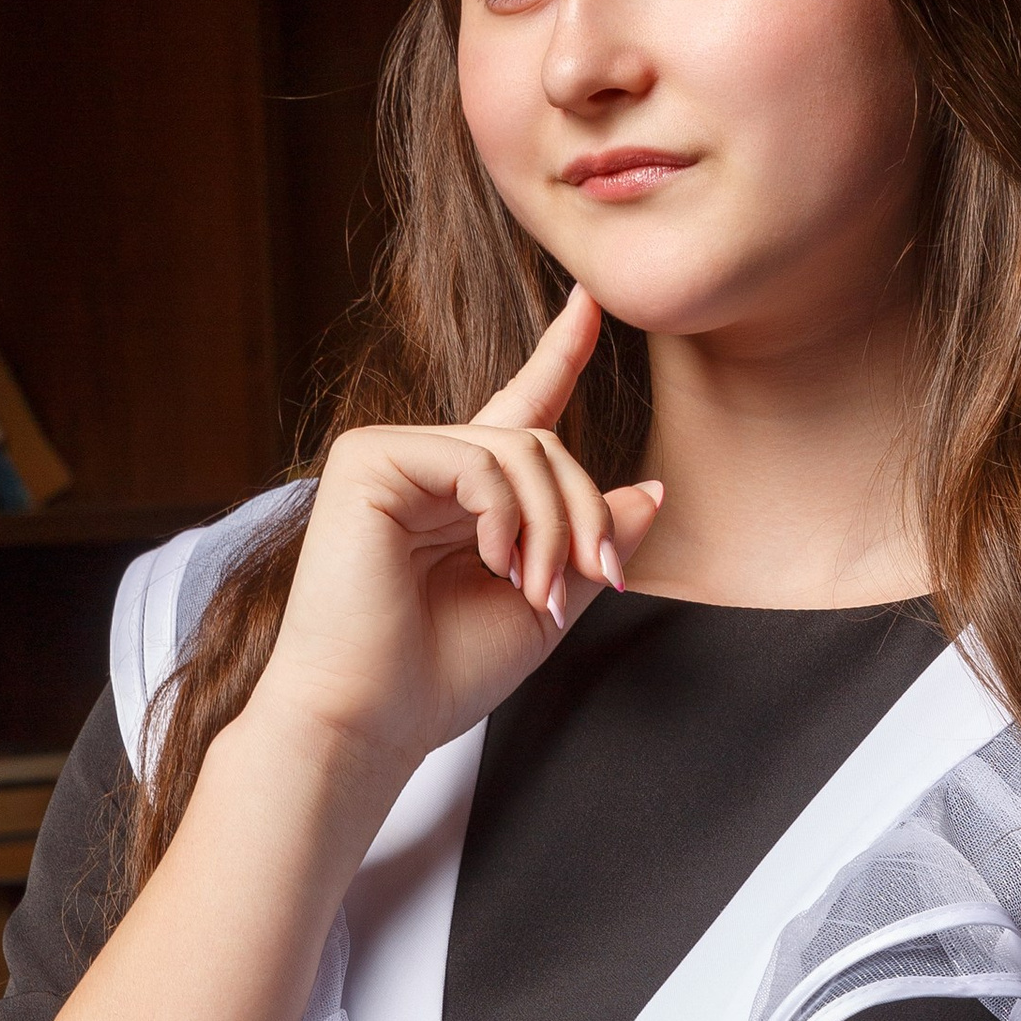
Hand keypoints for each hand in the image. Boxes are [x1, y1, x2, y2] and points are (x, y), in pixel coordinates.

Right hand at [250, 287, 662, 779]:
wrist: (368, 719)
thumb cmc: (440, 677)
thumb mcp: (545, 604)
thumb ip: (590, 542)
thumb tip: (652, 489)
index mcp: (465, 497)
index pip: (521, 408)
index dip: (560, 353)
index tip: (592, 301)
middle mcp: (429, 466)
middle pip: (546, 443)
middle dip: (586, 512)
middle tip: (597, 577)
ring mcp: (395, 455)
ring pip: (522, 450)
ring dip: (554, 525)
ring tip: (537, 592)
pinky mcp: (369, 458)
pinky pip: (479, 459)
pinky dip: (506, 515)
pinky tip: (492, 563)